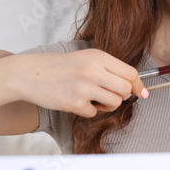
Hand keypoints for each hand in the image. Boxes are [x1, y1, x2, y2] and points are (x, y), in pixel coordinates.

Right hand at [8, 48, 148, 117]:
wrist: (28, 73)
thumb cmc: (59, 66)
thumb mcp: (86, 58)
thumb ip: (110, 69)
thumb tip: (137, 86)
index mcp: (98, 57)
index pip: (130, 73)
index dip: (138, 85)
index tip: (141, 92)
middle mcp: (93, 71)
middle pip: (126, 90)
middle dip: (122, 95)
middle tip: (108, 93)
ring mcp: (84, 88)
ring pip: (114, 103)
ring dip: (107, 104)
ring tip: (93, 97)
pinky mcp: (74, 103)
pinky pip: (94, 113)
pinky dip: (88, 110)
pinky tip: (76, 100)